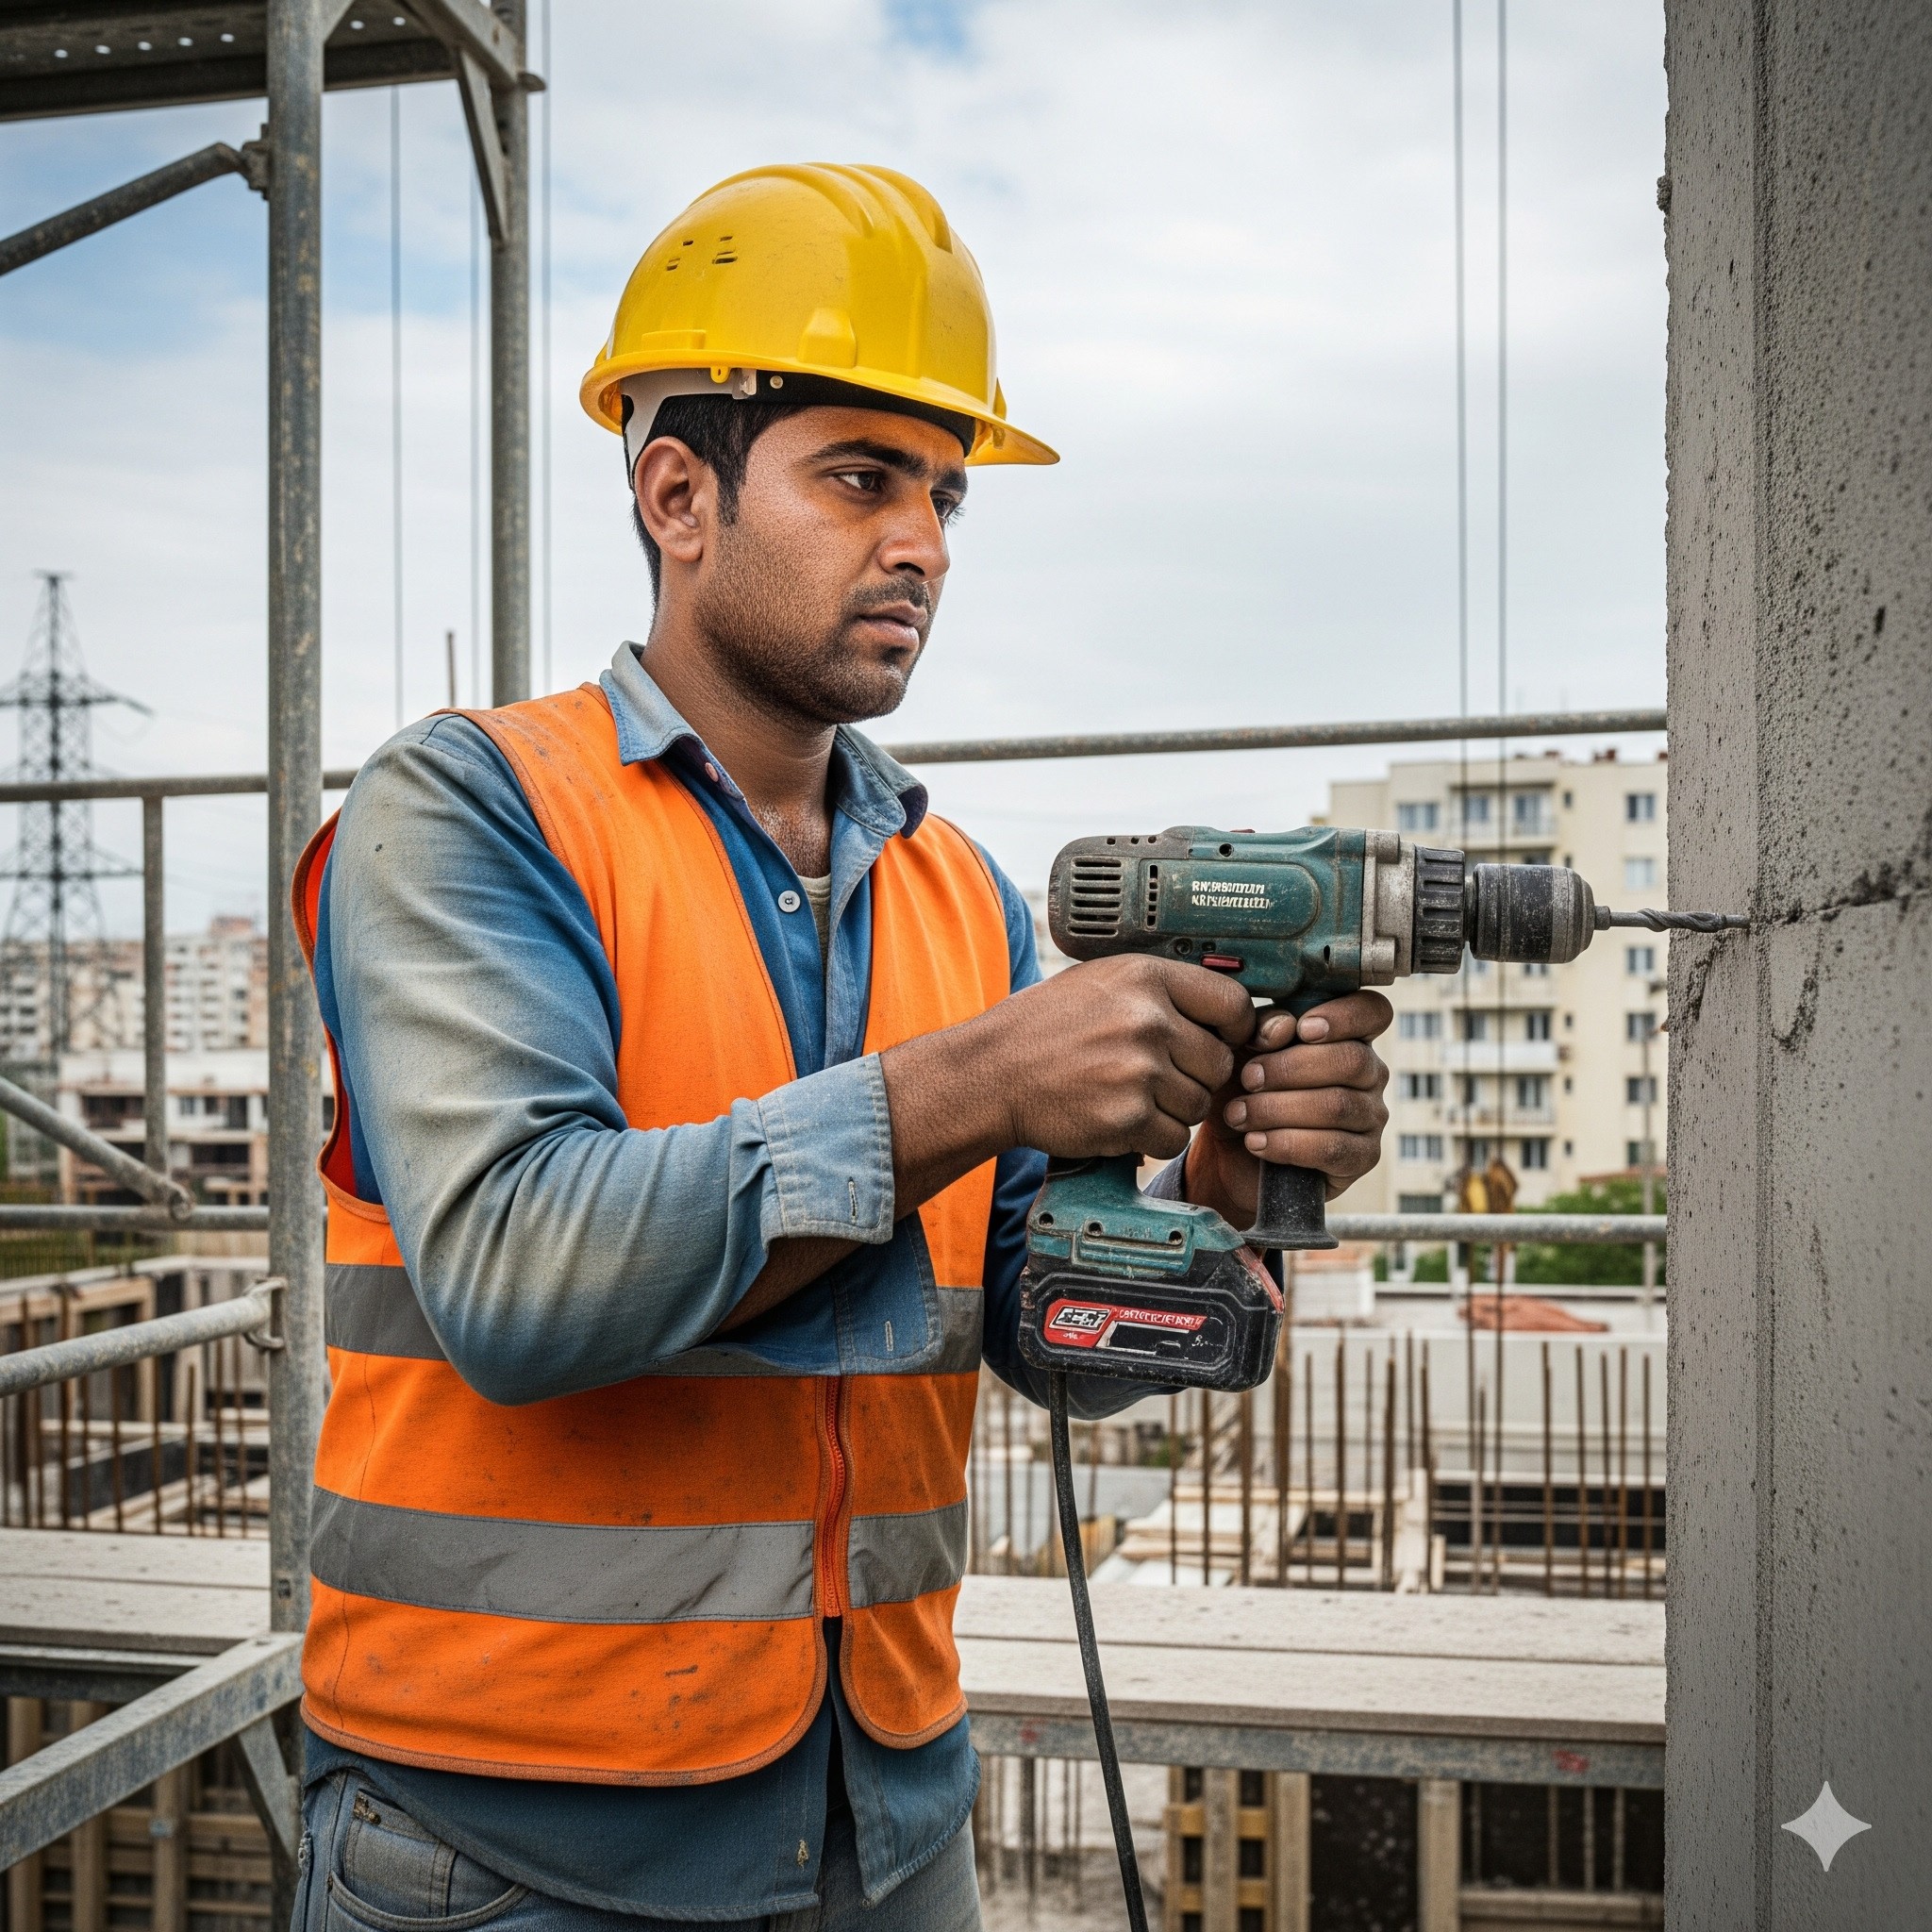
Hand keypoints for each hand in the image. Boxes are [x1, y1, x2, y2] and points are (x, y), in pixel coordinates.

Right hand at [735, 958, 1255, 1334]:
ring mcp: (1139, 1070)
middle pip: (1219, 1063)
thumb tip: (1229, 1011)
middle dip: (1195, 1076)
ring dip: (1172, 1110)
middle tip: (1155, 1076)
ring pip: (1198, 1105)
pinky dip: (1151, 1139)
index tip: (1221, 1040)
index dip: (1234, 1029)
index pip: (1234, 1004)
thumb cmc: (1045, 1029)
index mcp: (1148, 977)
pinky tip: (1117, 1119)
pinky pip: (1172, 1139)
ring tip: (1126, 1094)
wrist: (989, 1074)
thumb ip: (1162, 991)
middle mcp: (1148, 1020)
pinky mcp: (1126, 1117)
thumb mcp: (1102, 982)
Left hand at [1186, 991, 1391, 1220]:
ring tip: (1238, 1114)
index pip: (1374, 1011)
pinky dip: (1287, 1144)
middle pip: (1352, 1060)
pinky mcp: (1362, 1158)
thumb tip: (1284, 1027)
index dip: (1346, 1015)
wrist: (1233, 1153)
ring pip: (1337, 1106)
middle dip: (1290, 1068)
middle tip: (1248, 1079)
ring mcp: (1372, 1117)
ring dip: (1278, 1109)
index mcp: (1350, 1036)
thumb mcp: (1244, 1050)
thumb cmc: (1246, 1090)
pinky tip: (1255, 1142)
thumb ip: (1264, 1028)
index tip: (1303, 1028)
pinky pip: (1333, 1149)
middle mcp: (1371, 1074)